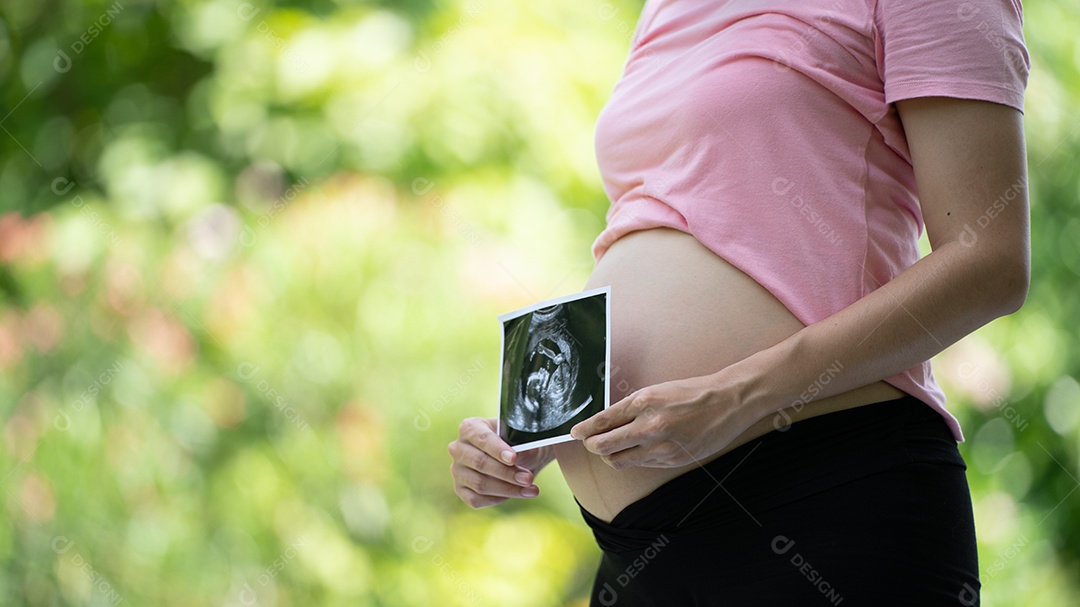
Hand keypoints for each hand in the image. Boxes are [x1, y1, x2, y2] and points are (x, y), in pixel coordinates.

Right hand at [449, 418, 555, 507]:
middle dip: (507, 473)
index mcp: (470, 428)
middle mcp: (458, 449)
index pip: (482, 439)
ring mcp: (457, 470)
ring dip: (508, 489)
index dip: (498, 449)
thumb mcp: (522, 440)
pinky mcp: (461, 490)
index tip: (513, 459)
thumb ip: (520, 446)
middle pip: (480, 463)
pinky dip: (499, 498)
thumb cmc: (518, 444)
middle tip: (528, 478)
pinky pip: (476, 499)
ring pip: (479, 484)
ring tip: (530, 489)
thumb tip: (518, 456)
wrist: (519, 458)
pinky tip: (517, 494)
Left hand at [569, 373, 753, 469]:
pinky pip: (641, 464)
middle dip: (591, 446)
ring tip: (611, 448)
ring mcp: (661, 447)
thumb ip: (631, 408)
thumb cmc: (691, 392)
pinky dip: (633, 458)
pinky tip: (637, 449)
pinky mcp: (672, 461)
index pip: (601, 422)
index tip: (575, 433)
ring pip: (619, 461)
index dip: (583, 430)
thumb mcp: (656, 391)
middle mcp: (649, 426)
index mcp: (643, 402)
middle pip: (603, 446)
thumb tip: (604, 423)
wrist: (728, 402)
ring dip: (610, 456)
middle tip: (589, 442)